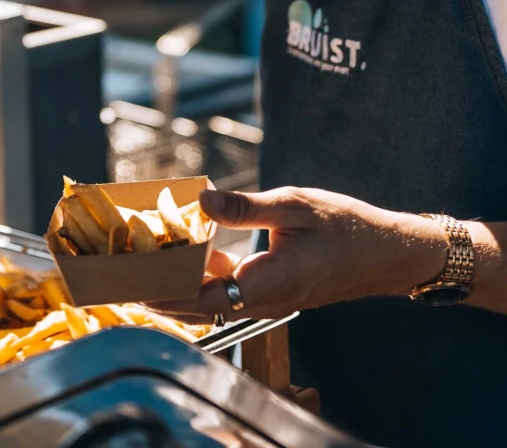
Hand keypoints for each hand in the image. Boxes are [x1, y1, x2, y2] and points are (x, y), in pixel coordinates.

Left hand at [154, 187, 443, 320]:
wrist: (386, 254)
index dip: (160, 286)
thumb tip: (201, 200)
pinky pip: (227, 292)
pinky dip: (202, 277)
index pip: (199, 295)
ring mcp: (267, 300)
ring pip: (209, 301)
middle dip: (156, 288)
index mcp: (267, 282)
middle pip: (196, 305)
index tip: (127, 272)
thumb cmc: (346, 226)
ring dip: (176, 283)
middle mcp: (262, 300)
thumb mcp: (295, 204)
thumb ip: (245, 206)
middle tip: (119, 270)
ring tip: (142, 259)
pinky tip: (187, 253)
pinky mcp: (271, 291)